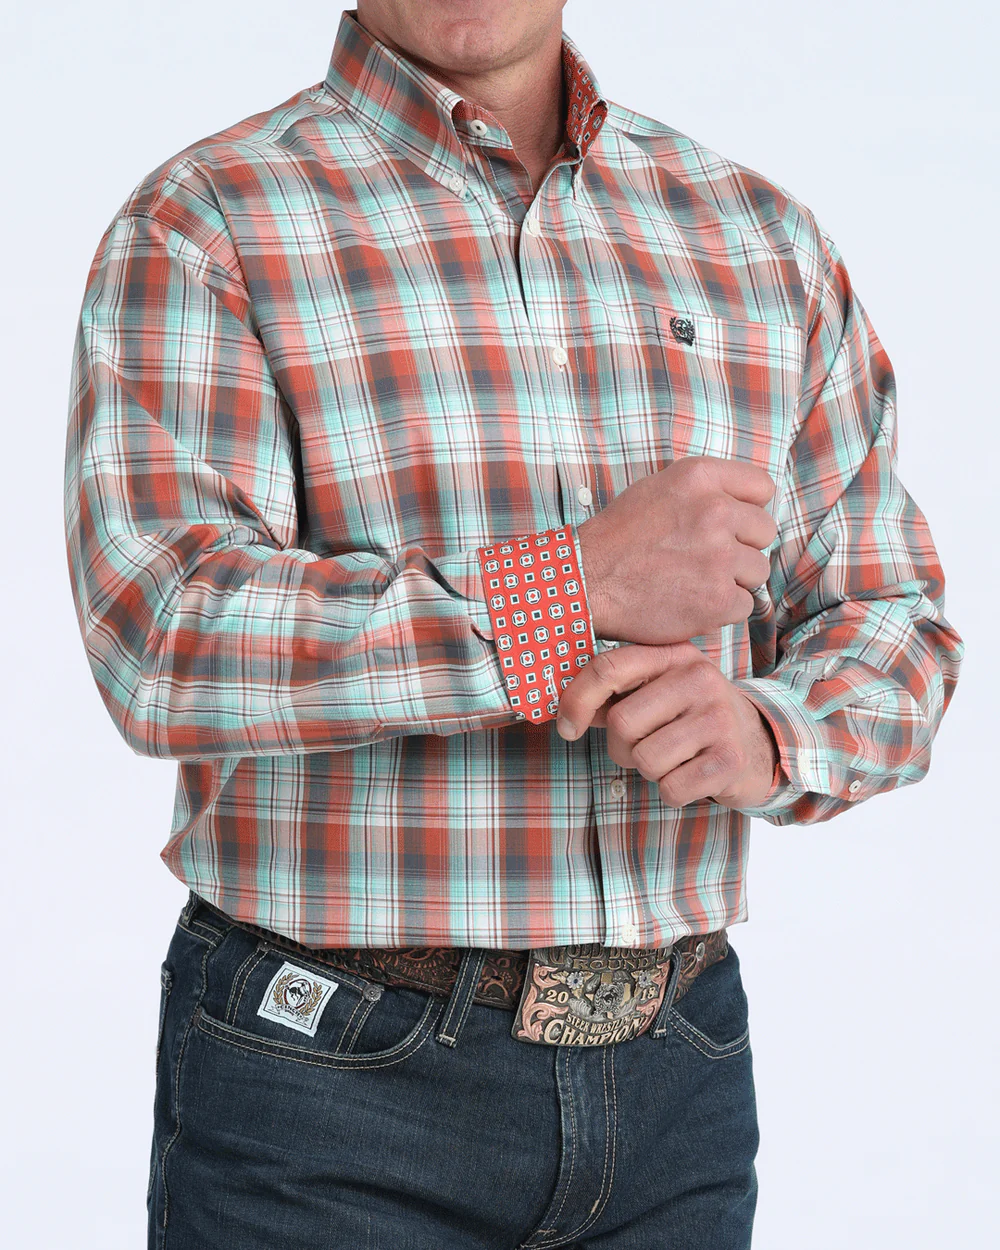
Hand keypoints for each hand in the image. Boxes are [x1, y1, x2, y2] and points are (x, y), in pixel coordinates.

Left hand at [555, 642, 778, 809]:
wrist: (758, 743)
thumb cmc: (689, 717)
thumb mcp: (656, 691)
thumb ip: (613, 694)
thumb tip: (566, 714)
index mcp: (673, 654)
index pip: (608, 668)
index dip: (576, 701)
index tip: (567, 728)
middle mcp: (699, 678)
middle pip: (621, 722)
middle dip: (621, 746)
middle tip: (643, 747)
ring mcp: (718, 718)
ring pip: (645, 759)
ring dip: (649, 771)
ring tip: (673, 759)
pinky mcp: (730, 758)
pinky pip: (671, 788)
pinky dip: (672, 792)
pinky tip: (691, 775)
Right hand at [576, 455, 777, 644]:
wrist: (586, 581)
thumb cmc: (618, 538)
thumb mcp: (658, 488)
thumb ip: (705, 490)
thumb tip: (745, 504)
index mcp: (699, 477)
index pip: (762, 488)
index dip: (747, 509)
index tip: (731, 524)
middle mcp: (714, 511)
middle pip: (764, 531)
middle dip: (741, 547)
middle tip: (706, 558)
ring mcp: (718, 557)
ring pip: (758, 570)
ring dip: (733, 580)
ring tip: (696, 581)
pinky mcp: (718, 599)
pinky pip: (745, 605)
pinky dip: (722, 610)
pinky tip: (693, 603)